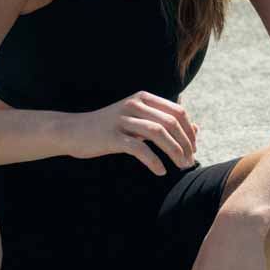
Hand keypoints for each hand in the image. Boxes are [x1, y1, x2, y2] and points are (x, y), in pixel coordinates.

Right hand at [67, 91, 197, 174]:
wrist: (73, 131)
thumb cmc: (109, 128)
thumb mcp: (138, 120)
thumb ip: (164, 122)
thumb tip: (196, 128)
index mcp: (143, 98)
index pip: (177, 111)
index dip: (189, 131)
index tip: (194, 148)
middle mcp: (134, 105)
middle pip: (171, 122)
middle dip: (185, 144)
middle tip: (190, 162)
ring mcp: (122, 120)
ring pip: (158, 133)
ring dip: (174, 152)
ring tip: (181, 166)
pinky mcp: (112, 136)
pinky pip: (139, 149)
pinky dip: (154, 161)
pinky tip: (160, 171)